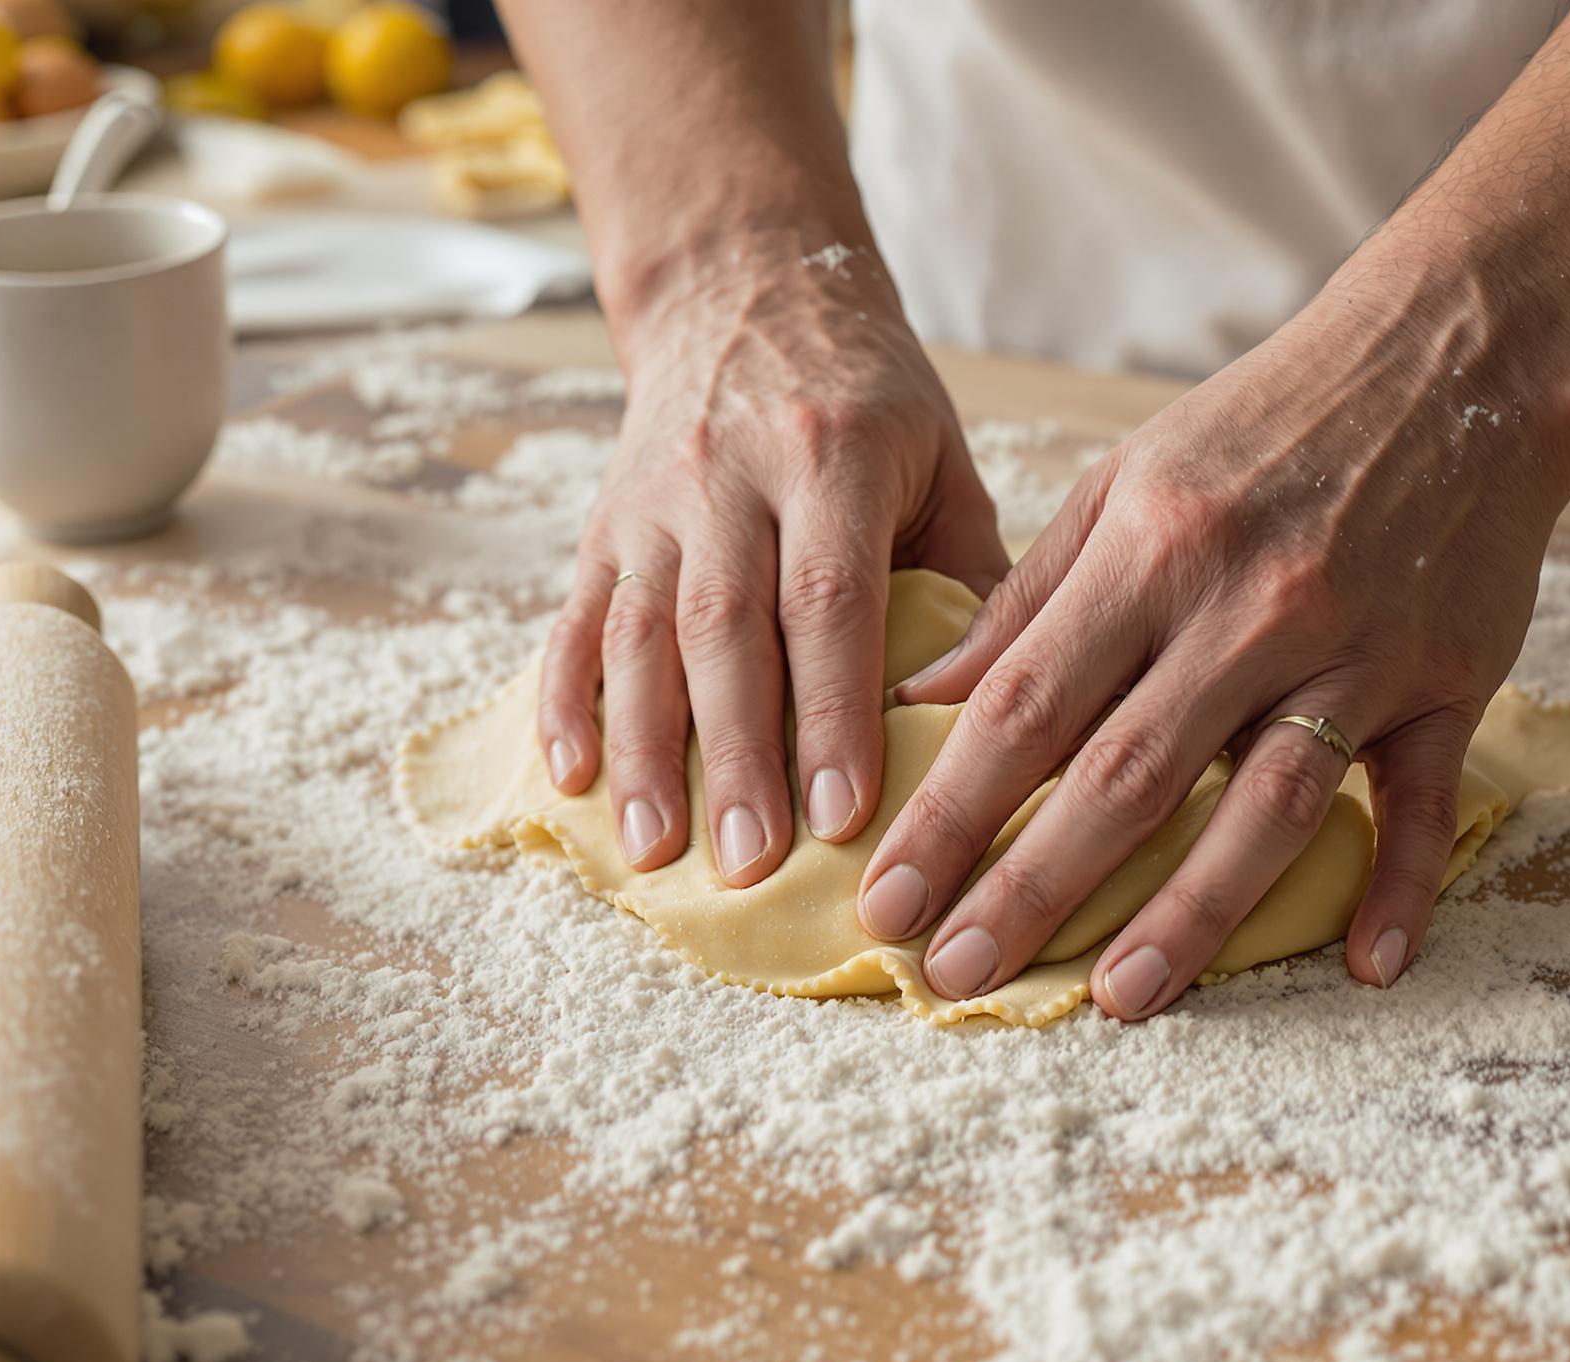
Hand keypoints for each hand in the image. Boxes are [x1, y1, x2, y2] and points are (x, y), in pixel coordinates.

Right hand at [539, 240, 1006, 884]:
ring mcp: (653, 501)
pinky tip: (572, 779)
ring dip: (644, 750)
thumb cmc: (869, 398)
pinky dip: (565, 703)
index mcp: (833, 455)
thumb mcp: (940, 457)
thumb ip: (973, 575)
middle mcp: (731, 476)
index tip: (845, 813)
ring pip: (639, 634)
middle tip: (751, 863)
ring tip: (656, 850)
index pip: (829, 597)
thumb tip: (1004, 717)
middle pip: (727, 631)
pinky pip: (573, 621)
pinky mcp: (601, 525)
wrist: (744, 291)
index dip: (832, 709)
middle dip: (737, 756)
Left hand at [857, 268, 1569, 1017]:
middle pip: (1127, 773)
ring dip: (1190, 913)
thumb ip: (1028, 599)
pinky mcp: (1449, 680)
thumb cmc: (1264, 427)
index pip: (1025, 705)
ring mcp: (1356, 649)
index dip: (948, 811)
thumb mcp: (1123, 483)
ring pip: (1266, 805)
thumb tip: (923, 701)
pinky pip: (1424, 798)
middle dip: (1031, 884)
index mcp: (1153, 550)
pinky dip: (1403, 882)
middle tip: (956, 974)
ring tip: (1116, 998)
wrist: (1455, 358)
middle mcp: (1248, 606)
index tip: (887, 899)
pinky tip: (1368, 965)